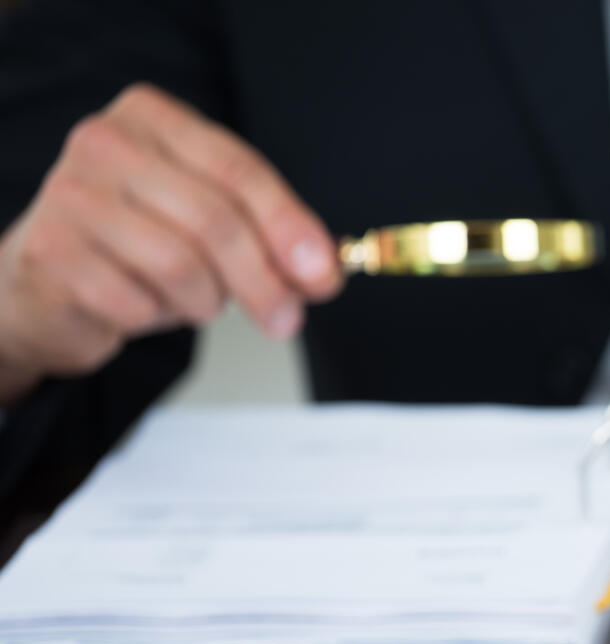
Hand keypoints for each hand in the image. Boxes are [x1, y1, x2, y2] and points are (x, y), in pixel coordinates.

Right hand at [0, 83, 341, 404]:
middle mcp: (106, 144)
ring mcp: (71, 196)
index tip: (323, 272)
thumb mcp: (209, 225)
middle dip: (264, 281)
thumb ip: (267, 238)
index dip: (289, 226)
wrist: (46, 280)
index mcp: (153, 118)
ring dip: (207, 301)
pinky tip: (145, 304)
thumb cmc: (135, 245)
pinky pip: (137, 301)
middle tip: (287, 318)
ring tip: (199, 302)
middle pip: (216, 221)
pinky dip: (158, 316)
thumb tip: (322, 271)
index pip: (239, 170)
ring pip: (181, 265)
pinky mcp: (52, 253)